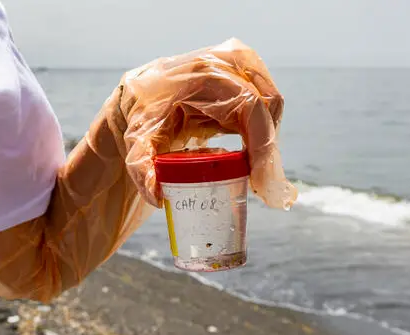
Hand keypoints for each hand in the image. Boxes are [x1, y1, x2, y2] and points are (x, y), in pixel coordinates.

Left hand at [116, 38, 297, 209]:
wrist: (141, 90)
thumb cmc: (142, 113)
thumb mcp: (137, 138)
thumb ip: (141, 168)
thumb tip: (157, 197)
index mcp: (203, 74)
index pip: (251, 106)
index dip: (262, 144)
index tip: (260, 179)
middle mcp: (226, 62)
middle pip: (269, 105)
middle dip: (268, 148)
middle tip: (261, 185)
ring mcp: (238, 64)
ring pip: (272, 105)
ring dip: (268, 141)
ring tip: (256, 175)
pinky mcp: (244, 74)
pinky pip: (266, 103)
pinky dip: (264, 131)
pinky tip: (253, 158)